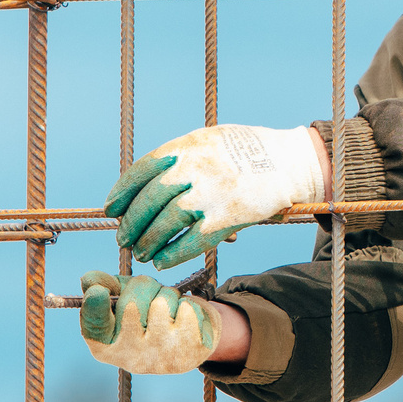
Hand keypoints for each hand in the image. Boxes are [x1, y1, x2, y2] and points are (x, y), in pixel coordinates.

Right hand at [77, 270, 225, 374]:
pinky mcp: (189, 354)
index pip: (94, 327)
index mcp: (106, 346)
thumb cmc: (151, 315)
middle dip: (144, 287)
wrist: (193, 339)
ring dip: (169, 295)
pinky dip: (188, 305)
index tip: (99, 291)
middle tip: (151, 294)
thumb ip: (104, 286)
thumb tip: (88, 281)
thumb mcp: (123, 299)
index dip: (95, 307)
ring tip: (170, 308)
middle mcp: (130, 358)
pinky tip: (186, 318)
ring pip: (161, 303)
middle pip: (131, 304)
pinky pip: (186, 310)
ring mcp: (160, 358)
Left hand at [103, 124, 328, 267]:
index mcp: (187, 147)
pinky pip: (191, 241)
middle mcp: (195, 169)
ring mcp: (210, 194)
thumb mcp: (209, 140)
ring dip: (148, 241)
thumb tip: (147, 183)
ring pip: (166, 223)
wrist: (290, 162)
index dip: (122, 193)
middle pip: (149, 201)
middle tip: (123, 238)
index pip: (142, 171)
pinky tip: (162, 261)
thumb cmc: (247, 151)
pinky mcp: (227, 218)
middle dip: (132, 223)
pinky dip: (173, 254)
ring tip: (141, 252)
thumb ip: (180, 158)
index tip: (112, 209)